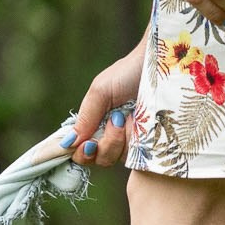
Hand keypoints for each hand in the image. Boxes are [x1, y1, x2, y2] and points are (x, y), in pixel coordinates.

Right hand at [65, 40, 143, 166]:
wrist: (158, 65)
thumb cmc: (127, 73)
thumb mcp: (100, 91)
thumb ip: (85, 118)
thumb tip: (66, 144)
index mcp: (95, 124)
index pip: (81, 152)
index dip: (82, 153)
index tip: (88, 145)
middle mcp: (112, 136)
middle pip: (99, 159)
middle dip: (105, 145)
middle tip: (115, 121)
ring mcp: (132, 141)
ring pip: (118, 159)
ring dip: (121, 139)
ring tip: (128, 117)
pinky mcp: (149, 143)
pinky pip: (138, 155)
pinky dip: (136, 139)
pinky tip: (141, 122)